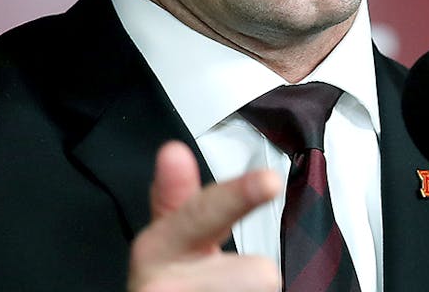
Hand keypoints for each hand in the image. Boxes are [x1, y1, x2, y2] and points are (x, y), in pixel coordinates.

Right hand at [128, 141, 282, 291]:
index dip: (237, 197)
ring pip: (263, 290)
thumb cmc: (169, 286)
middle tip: (227, 284)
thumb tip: (173, 151)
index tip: (268, 180)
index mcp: (160, 249)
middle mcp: (166, 285)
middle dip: (254, 280)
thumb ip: (180, 200)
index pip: (203, 215)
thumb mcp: (169, 243)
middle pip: (259, 274)